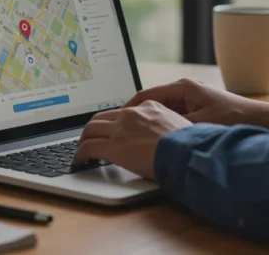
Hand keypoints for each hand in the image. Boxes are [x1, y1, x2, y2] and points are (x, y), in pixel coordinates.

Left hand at [72, 100, 191, 178]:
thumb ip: (167, 126)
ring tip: (81, 150)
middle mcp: (132, 114)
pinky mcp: (113, 147)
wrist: (187, 152)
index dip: (113, 122)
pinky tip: (79, 161)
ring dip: (83, 140)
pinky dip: (80, 154)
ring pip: (90, 129)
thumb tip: (166, 138)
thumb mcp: (180, 126)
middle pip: (101, 117)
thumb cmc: (190, 145)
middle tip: (89, 138)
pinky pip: (88, 148)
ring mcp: (121, 129)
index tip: (111, 130)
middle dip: (93, 128)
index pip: (123, 111)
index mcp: (149, 106)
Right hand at [125, 78, 268, 130]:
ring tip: (135, 136)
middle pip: (150, 101)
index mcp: (182, 88)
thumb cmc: (235, 120)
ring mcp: (192, 97)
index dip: (127, 110)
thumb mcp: (199, 127)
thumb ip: (173, 127)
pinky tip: (158, 138)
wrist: (264, 121)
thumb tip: (150, 134)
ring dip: (149, 121)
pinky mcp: (199, 107)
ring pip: (161, 108)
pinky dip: (163, 124)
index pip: (144, 95)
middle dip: (135, 116)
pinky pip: (173, 114)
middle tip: (121, 131)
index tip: (115, 122)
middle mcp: (185, 89)